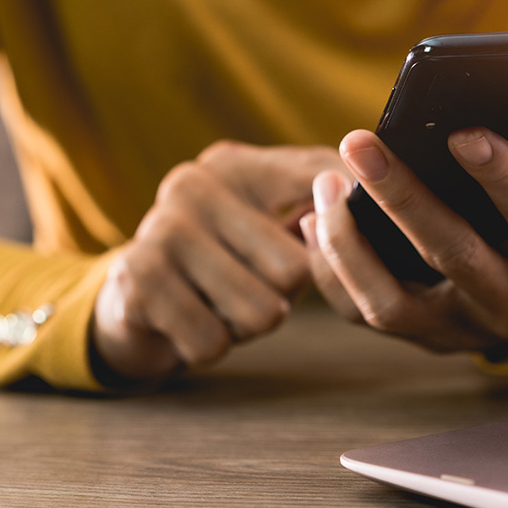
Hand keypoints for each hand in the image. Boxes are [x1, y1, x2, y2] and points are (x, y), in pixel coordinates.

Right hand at [92, 140, 344, 384]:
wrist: (134, 301)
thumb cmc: (225, 261)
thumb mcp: (272, 222)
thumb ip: (326, 201)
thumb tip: (374, 196)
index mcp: (235, 163)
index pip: (323, 187)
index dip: (339, 230)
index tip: (334, 244)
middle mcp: (193, 184)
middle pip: (295, 269)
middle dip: (283, 296)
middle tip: (249, 286)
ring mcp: (159, 228)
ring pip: (260, 312)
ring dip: (247, 325)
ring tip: (221, 304)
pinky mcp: (136, 280)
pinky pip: (213, 342)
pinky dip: (211, 344)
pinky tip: (191, 320)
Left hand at [303, 124, 507, 356]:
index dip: (501, 175)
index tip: (463, 130)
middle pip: (449, 253)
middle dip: (401, 196)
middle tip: (358, 143)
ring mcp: (463, 329)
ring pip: (391, 302)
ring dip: (349, 243)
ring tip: (326, 183)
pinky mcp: (427, 337)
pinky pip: (366, 312)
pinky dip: (331, 271)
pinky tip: (313, 219)